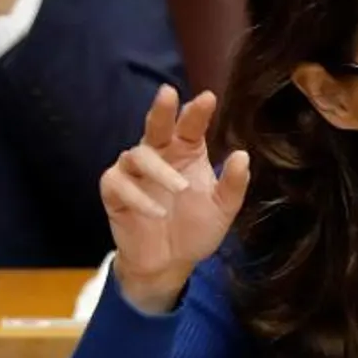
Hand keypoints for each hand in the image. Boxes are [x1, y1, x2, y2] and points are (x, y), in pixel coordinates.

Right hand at [100, 85, 250, 313]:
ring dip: (159, 170)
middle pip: (155, 125)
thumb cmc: (194, 230)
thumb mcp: (222, 210)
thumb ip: (233, 185)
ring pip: (138, 155)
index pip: (190, 125)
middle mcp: (158, 156)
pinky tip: (157, 211)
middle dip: (161, 110)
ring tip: (180, 189)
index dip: (197, 112)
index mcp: (185, 152)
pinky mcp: (114, 192)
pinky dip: (138, 197)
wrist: (169, 265)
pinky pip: (120, 185)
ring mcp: (134, 173)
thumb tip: (242, 155)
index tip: (207, 98)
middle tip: (168, 93)